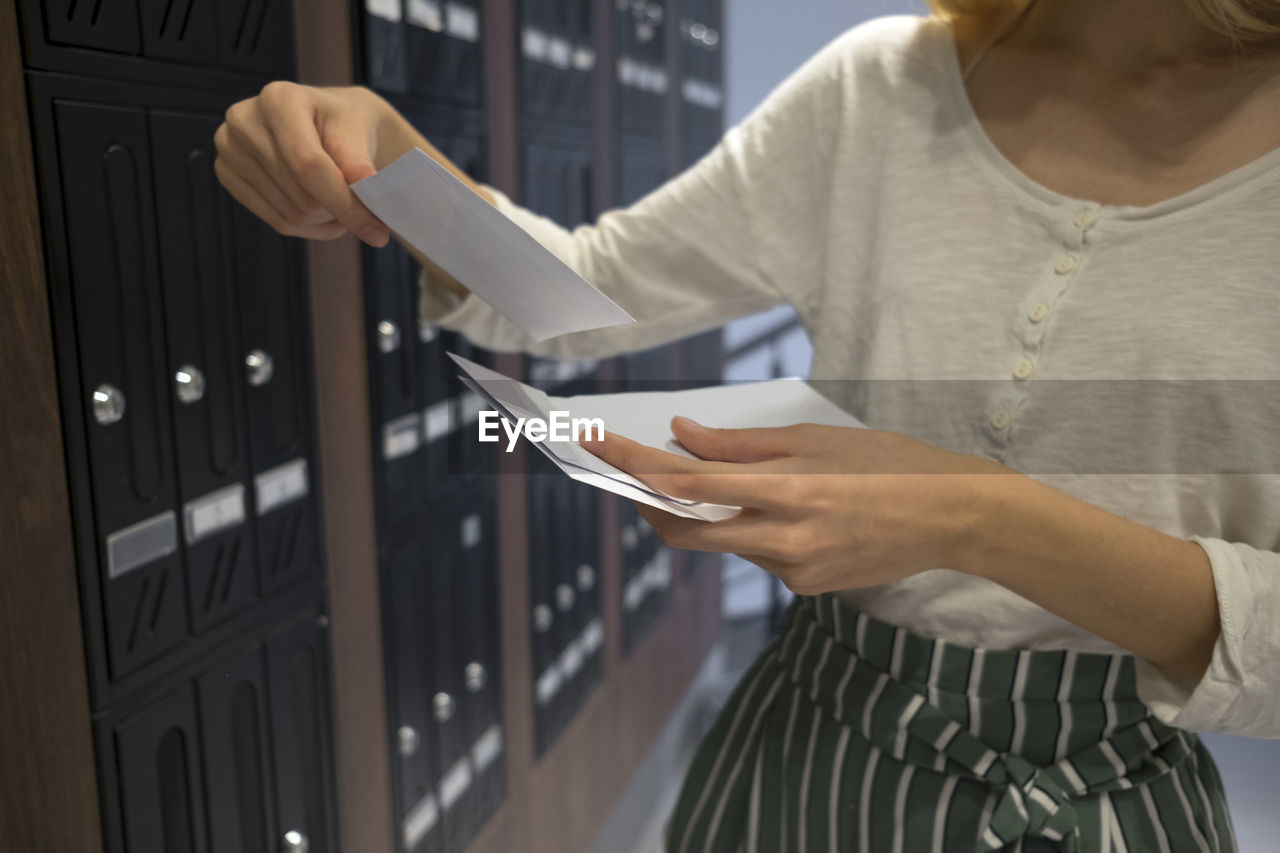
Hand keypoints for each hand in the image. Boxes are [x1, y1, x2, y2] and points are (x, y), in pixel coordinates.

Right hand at [214, 82, 391, 245]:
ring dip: (326, 220)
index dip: (343, 203)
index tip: (378, 232)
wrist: (326, 121)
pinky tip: (323, 211)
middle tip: (362, 206)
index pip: (307, 164)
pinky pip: (276, 220)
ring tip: (342, 202)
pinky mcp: (227, 174)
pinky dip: (309, 226)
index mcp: (278, 99)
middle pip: (300, 194)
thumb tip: (367, 189)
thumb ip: (360, 163)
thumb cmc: (344, 123)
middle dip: (339, 210)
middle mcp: (244, 120)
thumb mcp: (359, 134)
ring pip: (290, 214)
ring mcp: (229, 148)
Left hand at [585, 417, 1015, 593]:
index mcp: (788, 492)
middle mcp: (784, 540)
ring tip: (719, 478)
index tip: (593, 441)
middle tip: (628, 470)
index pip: (686, 483)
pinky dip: (751, 529)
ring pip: (722, 543)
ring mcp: (793, 572)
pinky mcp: (804, 588)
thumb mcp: (815, 438)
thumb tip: (681, 436)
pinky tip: (787, 509)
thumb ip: (741, 445)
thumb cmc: (890, 465)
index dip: (631, 463)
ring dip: (707, 513)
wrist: (954, 520)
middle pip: (684, 530)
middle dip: (646, 501)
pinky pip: (757, 555)